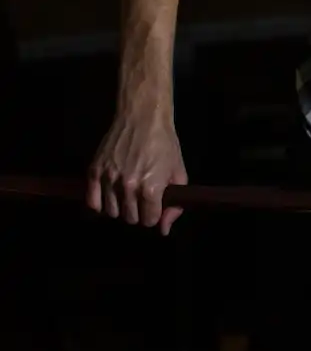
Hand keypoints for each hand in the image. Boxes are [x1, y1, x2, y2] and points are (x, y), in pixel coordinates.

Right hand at [86, 103, 188, 232]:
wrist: (143, 119)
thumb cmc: (165, 145)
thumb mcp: (179, 174)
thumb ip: (174, 205)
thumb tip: (163, 230)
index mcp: (150, 188)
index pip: (148, 221)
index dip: (153, 215)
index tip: (154, 206)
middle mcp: (128, 187)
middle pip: (130, 218)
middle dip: (138, 213)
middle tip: (141, 199)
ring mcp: (109, 179)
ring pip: (111, 213)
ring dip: (120, 208)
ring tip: (127, 195)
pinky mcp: (94, 171)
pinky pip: (92, 202)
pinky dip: (100, 204)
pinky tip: (109, 197)